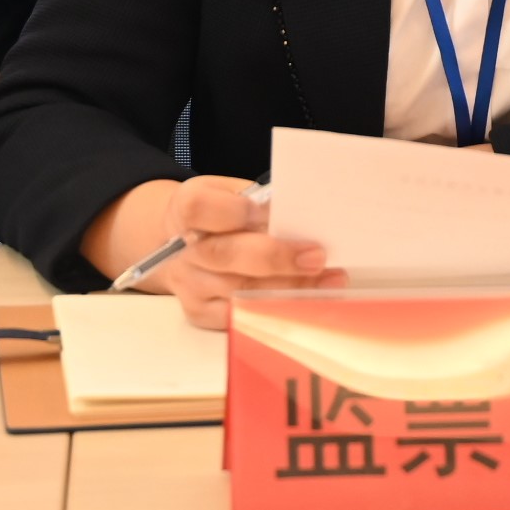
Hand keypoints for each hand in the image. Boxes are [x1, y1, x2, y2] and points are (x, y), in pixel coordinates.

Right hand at [101, 175, 342, 330]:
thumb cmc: (219, 213)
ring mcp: (189, 284)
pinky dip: (278, 310)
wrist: (183, 240)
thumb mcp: (230, 192)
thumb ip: (257, 202)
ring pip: (238, 292)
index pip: (199, 209)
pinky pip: (241, 318)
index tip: (268, 213)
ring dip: (288, 288)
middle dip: (276, 258)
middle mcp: (182, 250)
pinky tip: (307, 300)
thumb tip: (301, 218)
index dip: (234, 211)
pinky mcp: (200, 312)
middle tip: (316, 256)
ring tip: (327, 279)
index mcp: (186, 209)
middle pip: (224, 255)